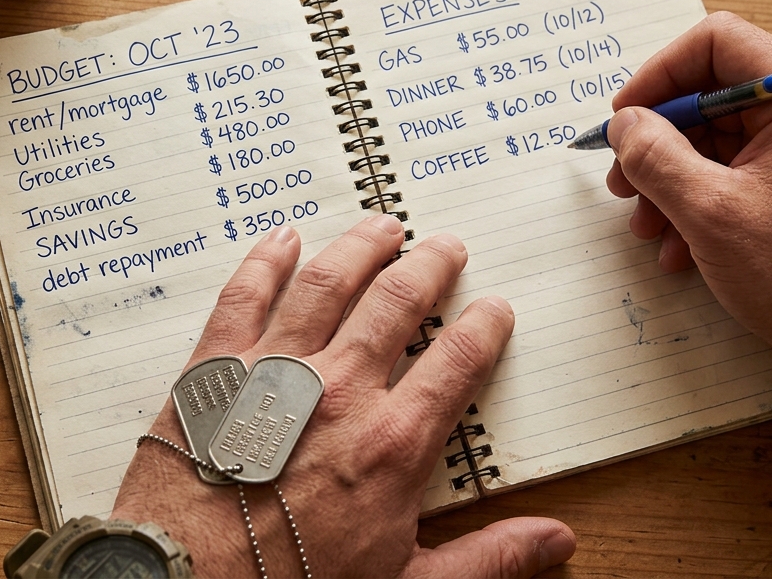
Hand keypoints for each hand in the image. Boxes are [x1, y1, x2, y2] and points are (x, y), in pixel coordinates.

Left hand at [111, 215, 575, 577]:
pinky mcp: (214, 370)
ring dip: (360, 248)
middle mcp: (339, 391)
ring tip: (382, 226)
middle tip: (444, 246)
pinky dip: (266, 261)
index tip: (494, 309)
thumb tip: (557, 541)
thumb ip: (487, 558)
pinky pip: (243, 296)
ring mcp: (273, 372)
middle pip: (396, 303)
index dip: (483, 327)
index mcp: (392, 443)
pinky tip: (282, 239)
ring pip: (327, 283)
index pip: (456, 361)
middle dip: (429, 267)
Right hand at [606, 12, 771, 367]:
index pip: (718, 42)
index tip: (625, 117)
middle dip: (659, 141)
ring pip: (719, 138)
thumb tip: (624, 124)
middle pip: (713, 95)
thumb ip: (655, 156)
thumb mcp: (709, 213)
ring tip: (647, 226)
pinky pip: (738, 171)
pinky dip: (700, 200)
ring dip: (671, 179)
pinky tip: (678, 246)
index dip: (659, 75)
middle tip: (623, 181)